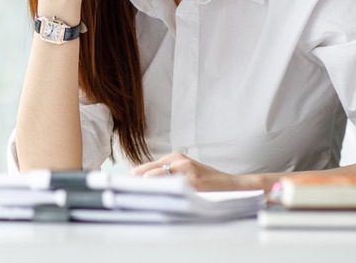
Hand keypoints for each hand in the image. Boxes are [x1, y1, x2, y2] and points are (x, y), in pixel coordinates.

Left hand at [131, 152, 254, 190]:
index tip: (123, 185)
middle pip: (149, 171)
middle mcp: (179, 160)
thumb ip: (168, 174)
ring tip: (134, 196)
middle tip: (124, 192)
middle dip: (136, 182)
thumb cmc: (207, 180)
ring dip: (145, 187)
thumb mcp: (186, 172)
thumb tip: (143, 183)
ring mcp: (186, 170)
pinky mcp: (193, 182)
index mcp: (176, 156)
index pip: (148, 166)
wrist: (231, 185)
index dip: (134, 176)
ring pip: (158, 178)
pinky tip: (154, 199)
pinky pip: (172, 187)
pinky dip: (161, 192)